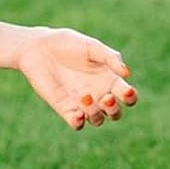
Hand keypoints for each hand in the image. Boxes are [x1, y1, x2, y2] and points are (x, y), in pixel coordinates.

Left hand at [14, 26, 135, 129]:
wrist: (38, 48)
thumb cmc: (68, 44)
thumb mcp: (92, 47)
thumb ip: (110, 58)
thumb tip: (127, 73)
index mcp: (109, 79)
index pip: (127, 95)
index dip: (130, 97)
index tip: (126, 90)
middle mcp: (99, 94)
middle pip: (115, 113)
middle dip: (114, 109)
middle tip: (106, 98)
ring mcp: (82, 104)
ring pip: (98, 120)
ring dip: (96, 114)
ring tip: (85, 97)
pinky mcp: (65, 109)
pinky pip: (77, 124)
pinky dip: (79, 123)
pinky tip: (78, 115)